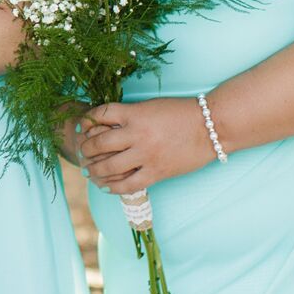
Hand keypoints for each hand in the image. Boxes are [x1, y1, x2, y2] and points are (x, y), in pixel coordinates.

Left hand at [76, 98, 214, 194]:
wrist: (212, 126)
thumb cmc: (182, 113)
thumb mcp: (151, 106)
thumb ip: (130, 115)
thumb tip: (107, 125)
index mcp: (134, 113)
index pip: (99, 115)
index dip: (86, 121)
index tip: (81, 128)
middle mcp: (136, 134)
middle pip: (99, 143)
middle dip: (86, 149)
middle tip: (82, 153)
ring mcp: (146, 155)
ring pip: (109, 167)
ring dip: (95, 170)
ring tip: (89, 172)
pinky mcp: (157, 172)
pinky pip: (129, 184)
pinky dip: (114, 187)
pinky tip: (107, 187)